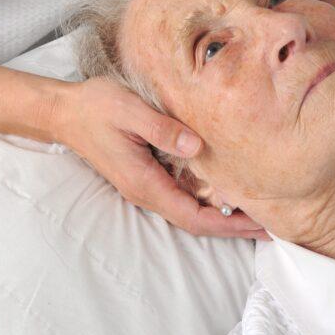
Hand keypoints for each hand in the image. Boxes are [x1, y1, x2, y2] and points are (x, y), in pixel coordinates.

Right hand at [51, 77, 268, 239]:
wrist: (63, 112)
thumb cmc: (95, 108)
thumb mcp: (130, 110)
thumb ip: (163, 128)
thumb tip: (196, 146)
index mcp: (144, 183)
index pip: (193, 216)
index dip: (228, 224)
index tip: (258, 225)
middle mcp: (146, 192)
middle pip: (195, 221)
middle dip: (232, 227)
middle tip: (270, 226)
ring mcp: (145, 186)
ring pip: (189, 211)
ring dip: (222, 216)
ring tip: (256, 212)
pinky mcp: (146, 176)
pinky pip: (181, 197)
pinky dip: (207, 201)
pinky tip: (225, 192)